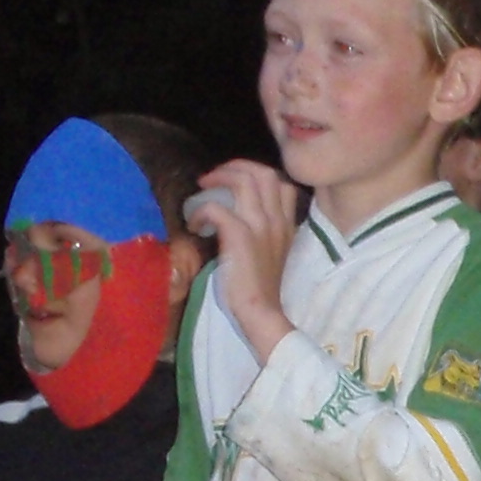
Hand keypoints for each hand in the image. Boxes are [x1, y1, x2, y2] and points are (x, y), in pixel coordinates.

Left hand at [188, 161, 302, 363]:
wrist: (261, 313)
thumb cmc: (260, 290)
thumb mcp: (271, 254)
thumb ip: (262, 233)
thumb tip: (236, 218)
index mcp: (286, 225)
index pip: (282, 183)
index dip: (256, 175)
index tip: (235, 184)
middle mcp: (276, 220)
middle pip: (262, 173)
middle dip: (234, 167)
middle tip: (213, 179)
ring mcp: (260, 226)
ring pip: (243, 180)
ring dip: (217, 180)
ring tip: (201, 190)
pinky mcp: (240, 235)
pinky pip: (216, 207)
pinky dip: (200, 211)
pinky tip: (194, 225)